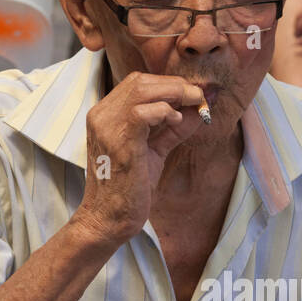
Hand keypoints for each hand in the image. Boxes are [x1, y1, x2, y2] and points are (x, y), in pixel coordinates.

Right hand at [72, 70, 207, 246]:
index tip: (194, 94)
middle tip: (199, 96)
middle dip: (175, 85)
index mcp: (105, 115)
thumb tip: (199, 108)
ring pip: (142, 89)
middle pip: (140, 81)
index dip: (169, 84)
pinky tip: (176, 121)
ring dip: (175, 93)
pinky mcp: (119, 142)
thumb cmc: (130, 188)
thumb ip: (172, 129)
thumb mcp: (154, 151)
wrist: (109, 219)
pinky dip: (165, 111)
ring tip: (194, 104)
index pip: (137, 83)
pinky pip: (143, 112)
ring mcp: (107, 127)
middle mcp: (101, 115)